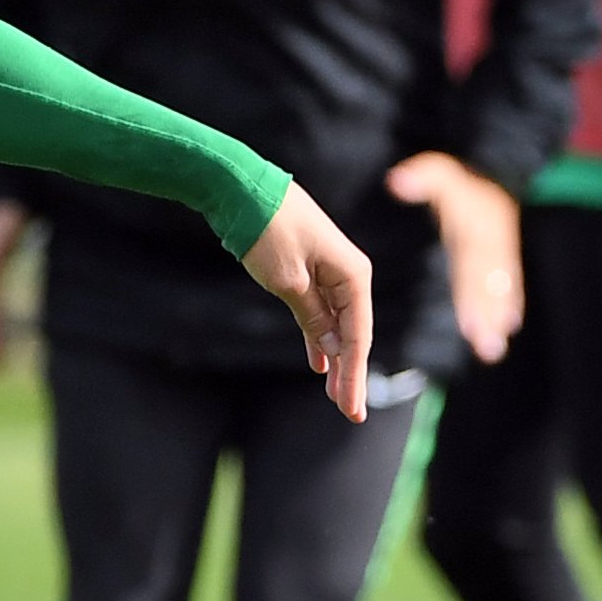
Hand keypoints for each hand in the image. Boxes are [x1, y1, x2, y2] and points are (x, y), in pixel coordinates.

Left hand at [237, 182, 373, 421]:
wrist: (242, 188)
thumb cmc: (268, 231)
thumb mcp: (289, 282)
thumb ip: (313, 317)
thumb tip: (334, 348)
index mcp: (354, 274)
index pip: (358, 335)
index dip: (355, 375)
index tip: (351, 408)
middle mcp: (348, 274)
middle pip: (352, 333)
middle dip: (349, 373)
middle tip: (348, 412)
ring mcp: (329, 272)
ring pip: (336, 324)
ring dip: (335, 359)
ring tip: (334, 397)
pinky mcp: (309, 271)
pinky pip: (320, 312)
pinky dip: (318, 337)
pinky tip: (320, 363)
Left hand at [385, 151, 523, 365]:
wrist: (497, 163)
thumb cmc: (461, 174)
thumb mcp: (439, 170)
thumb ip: (421, 179)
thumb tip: (396, 182)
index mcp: (473, 229)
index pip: (471, 268)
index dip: (471, 295)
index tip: (469, 324)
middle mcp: (489, 244)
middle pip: (487, 286)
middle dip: (487, 317)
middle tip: (487, 349)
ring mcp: (500, 249)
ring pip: (499, 288)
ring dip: (497, 317)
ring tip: (492, 350)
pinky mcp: (503, 251)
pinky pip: (509, 279)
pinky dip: (510, 300)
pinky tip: (510, 324)